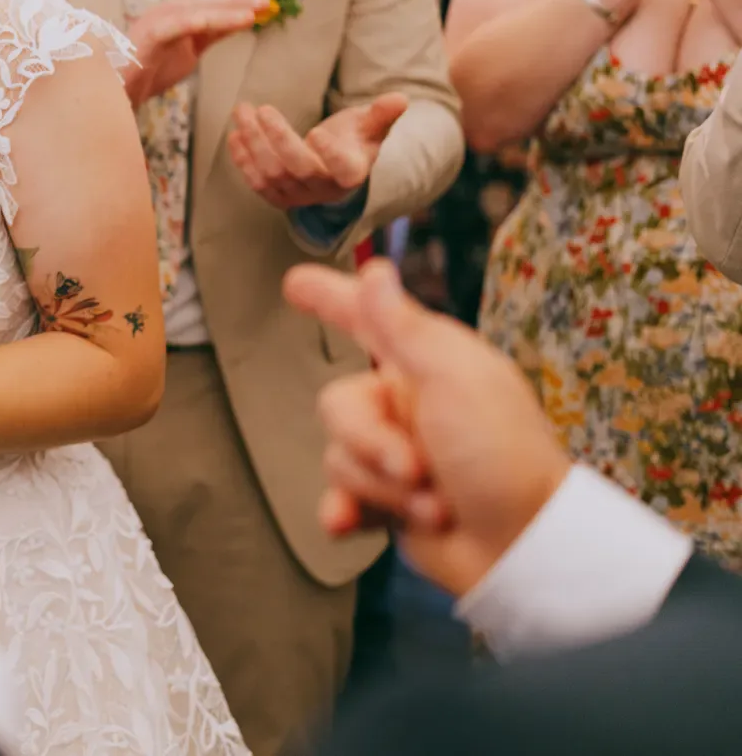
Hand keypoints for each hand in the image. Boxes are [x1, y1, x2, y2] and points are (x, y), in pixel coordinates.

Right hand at [120, 0, 269, 106]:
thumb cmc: (150, 71)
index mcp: (177, 13)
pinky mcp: (148, 38)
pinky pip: (173, 26)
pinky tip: (215, 22)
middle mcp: (167, 11)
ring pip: (194, 8)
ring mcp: (156, 22)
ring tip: (252, 12)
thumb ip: (214, 33)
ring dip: (224, 9)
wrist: (117, 92)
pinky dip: (194, 21)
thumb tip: (246, 18)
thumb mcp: (191, 50)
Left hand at [227, 94, 405, 209]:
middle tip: (262, 109)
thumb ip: (382, 115)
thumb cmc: (354, 140)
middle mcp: (325, 190)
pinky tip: (235, 135)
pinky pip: (257, 183)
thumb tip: (401, 99)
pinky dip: (242, 160)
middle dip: (278, 138)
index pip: (344, 170)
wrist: (334, 165)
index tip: (317, 133)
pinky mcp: (278, 197)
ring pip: (271, 173)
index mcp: (352, 173)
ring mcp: (298, 196)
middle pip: (298, 168)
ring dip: (253, 142)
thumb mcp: (370, 126)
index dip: (331, 155)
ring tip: (242, 111)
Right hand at [285, 260, 570, 597]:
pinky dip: (346, 510)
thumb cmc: (505, 459)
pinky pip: (339, 495)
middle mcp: (406, 405)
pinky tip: (349, 522)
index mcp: (427, 364)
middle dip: (371, 445)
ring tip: (433, 505)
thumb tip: (375, 272)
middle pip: (338, 407)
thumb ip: (404, 328)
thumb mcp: (456, 380)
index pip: (366, 319)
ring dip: (382, 487)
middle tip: (417, 468)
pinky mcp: (389, 501)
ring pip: (339, 456)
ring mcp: (397, 454)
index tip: (295, 283)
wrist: (525, 549)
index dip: (330, 298)